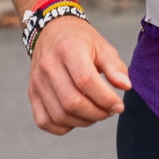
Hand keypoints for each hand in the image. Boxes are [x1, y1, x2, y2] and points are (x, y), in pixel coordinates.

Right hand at [27, 14, 130, 133]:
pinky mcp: (32, 93)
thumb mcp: (102, 47)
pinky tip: (77, 118)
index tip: (119, 106)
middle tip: (109, 111)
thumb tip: (126, 87)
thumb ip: (115, 67)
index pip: (86, 81)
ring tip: (96, 113)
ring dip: (83, 121)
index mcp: (68, 49)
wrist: (52, 31)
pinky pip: (45, 122)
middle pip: (72, 102)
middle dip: (96, 113)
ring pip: (60, 115)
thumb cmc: (80, 40)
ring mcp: (37, 81)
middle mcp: (48, 66)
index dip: (106, 99)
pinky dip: (63, 127)